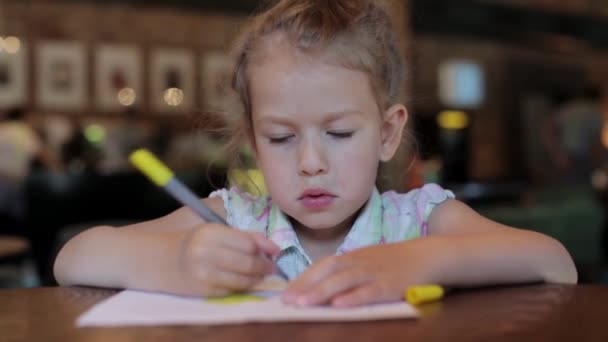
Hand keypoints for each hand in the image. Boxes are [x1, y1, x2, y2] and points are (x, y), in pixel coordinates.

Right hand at [170, 223, 279, 296]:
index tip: (275, 252)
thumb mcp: (214, 231)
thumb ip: (244, 236)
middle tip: (272, 267)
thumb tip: (274, 248)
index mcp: (210, 232)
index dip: (266, 248)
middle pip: (248, 263)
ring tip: (261, 276)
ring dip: (257, 279)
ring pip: (242, 280)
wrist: (159, 260)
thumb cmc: (192, 242)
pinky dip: (242, 287)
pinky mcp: (202, 291)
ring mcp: (203, 274)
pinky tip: (244, 282)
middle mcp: (205, 253)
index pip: (248, 243)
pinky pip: (232, 290)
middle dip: (265, 266)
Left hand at [282, 242, 430, 306]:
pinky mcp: (391, 285)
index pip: (323, 265)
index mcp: (353, 256)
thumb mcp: (368, 261)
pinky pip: (369, 292)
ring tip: (303, 304)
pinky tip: (339, 306)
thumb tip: (320, 287)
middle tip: (286, 301)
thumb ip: (347, 271)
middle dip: (306, 287)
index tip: (286, 292)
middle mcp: (360, 262)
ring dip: (322, 292)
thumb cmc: (395, 262)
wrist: (430, 255)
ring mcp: (375, 272)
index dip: (304, 278)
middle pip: (329, 272)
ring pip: (344, 281)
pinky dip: (353, 298)